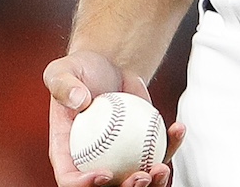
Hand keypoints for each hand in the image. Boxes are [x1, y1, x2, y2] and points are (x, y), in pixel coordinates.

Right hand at [44, 49, 185, 186]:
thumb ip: (63, 85)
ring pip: (136, 179)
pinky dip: (171, 144)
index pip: (70, 178)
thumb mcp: (61, 72)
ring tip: (161, 168)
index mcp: (66, 152)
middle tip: (141, 176)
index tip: (105, 173)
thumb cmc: (79, 69)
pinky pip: (159, 152)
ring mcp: (119, 157)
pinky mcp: (141, 145)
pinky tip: (178, 128)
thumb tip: (79, 100)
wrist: (108, 64)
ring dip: (153, 182)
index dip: (85, 184)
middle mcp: (92, 161)